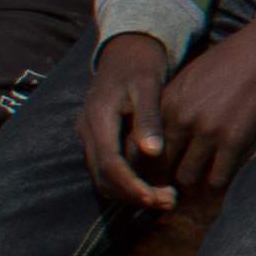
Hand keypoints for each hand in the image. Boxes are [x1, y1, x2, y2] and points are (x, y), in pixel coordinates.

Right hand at [79, 33, 177, 206]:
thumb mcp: (148, 86)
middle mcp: (87, 130)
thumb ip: (148, 118)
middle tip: (168, 202)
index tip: (156, 198)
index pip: (110, 163)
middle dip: (133, 195)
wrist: (124, 54)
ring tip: (165, 197)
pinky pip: (106, 170)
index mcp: (98, 117)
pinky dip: (126, 183)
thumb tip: (152, 152)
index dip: (131, 185)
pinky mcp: (96, 140)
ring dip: (130, 193)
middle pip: (103, 177)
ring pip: (102, 178)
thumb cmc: (139, 67)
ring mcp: (89, 136)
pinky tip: (152, 186)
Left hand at [82, 20, 255, 207]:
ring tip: (196, 186)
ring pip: (187, 176)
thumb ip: (171, 107)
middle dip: (165, 181)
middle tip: (172, 189)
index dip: (146, 165)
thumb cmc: (228, 62)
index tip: (153, 173)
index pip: (143, 147)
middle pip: (162, 166)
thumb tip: (159, 136)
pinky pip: (218, 177)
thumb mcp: (188, 79)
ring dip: (192, 184)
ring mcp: (208, 131)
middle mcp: (182, 119)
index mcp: (166, 104)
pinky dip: (218, 181)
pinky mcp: (234, 140)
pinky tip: (221, 176)